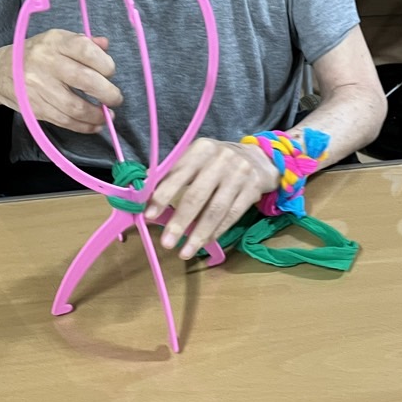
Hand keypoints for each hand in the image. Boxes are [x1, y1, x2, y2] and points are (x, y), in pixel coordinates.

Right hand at [0, 30, 121, 132]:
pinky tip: (94, 125)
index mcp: (54, 42)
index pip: (86, 50)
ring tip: (107, 115)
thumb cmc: (34, 55)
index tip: (110, 72)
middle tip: (115, 98)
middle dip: (108, 93)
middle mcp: (46, 62)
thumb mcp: (56, 40)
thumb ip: (82, 42)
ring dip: (97, 115)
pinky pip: (65, 121)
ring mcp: (39, 87)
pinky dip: (84, 126)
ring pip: (76, 107)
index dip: (105, 64)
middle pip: (85, 80)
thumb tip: (105, 46)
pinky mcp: (35, 108)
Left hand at [144, 138, 278, 259]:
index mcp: (201, 149)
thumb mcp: (196, 158)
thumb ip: (173, 174)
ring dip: (198, 234)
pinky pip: (232, 215)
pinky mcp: (252, 190)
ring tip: (185, 252)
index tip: (149, 215)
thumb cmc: (217, 161)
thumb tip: (143, 194)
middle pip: (196, 195)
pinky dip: (217, 231)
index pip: (178, 174)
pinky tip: (204, 242)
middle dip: (179, 221)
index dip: (163, 196)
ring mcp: (239, 175)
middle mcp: (221, 159)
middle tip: (167, 243)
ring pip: (215, 210)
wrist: (258, 158)